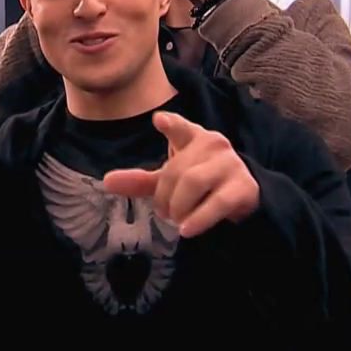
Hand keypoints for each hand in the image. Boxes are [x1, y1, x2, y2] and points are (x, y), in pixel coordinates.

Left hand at [103, 112, 258, 237]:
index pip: (180, 128)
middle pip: (176, 170)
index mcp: (193, 137)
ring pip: (194, 182)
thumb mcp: (169, 181)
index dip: (171, 124)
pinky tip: (186, 230)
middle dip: (164, 197)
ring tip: (177, 220)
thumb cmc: (201, 183)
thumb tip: (107, 181)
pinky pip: (217, 203)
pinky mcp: (244, 187)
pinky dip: (199, 218)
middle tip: (165, 212)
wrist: (244, 198)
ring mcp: (230, 164)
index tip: (159, 120)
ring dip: (179, 206)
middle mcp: (213, 144)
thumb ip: (140, 181)